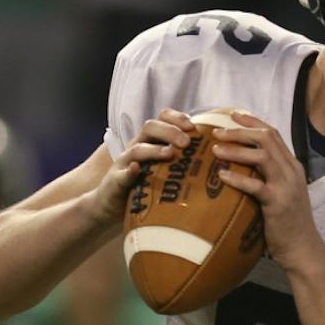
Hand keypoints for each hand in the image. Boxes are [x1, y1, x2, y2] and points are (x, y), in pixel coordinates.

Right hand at [91, 109, 196, 225]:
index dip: (177, 118)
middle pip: (150, 128)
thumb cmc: (143, 188)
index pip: (161, 119)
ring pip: (137, 149)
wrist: (110, 207)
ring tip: (169, 153)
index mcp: (150, 141)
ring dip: (154, 149)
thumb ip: (181, 161)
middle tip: (187, 142)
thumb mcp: (163, 170)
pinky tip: (137, 170)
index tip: (194, 126)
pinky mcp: (115, 182)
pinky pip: (122, 174)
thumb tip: (214, 158)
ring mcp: (124, 164)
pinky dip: (130, 171)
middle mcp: (136, 147)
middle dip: (170, 131)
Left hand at [211, 111, 324, 273]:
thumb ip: (268, 176)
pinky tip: (222, 175)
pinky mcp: (278, 203)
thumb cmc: (287, 222)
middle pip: (266, 139)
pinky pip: (255, 186)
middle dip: (240, 131)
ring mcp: (286, 186)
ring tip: (215, 149)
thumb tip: (240, 165)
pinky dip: (237, 178)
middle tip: (217, 131)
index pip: (273, 134)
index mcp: (292, 166)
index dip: (252, 122)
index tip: (232, 115)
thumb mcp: (282, 192)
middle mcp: (291, 171)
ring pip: (262, 156)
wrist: (303, 248)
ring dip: (236, 149)